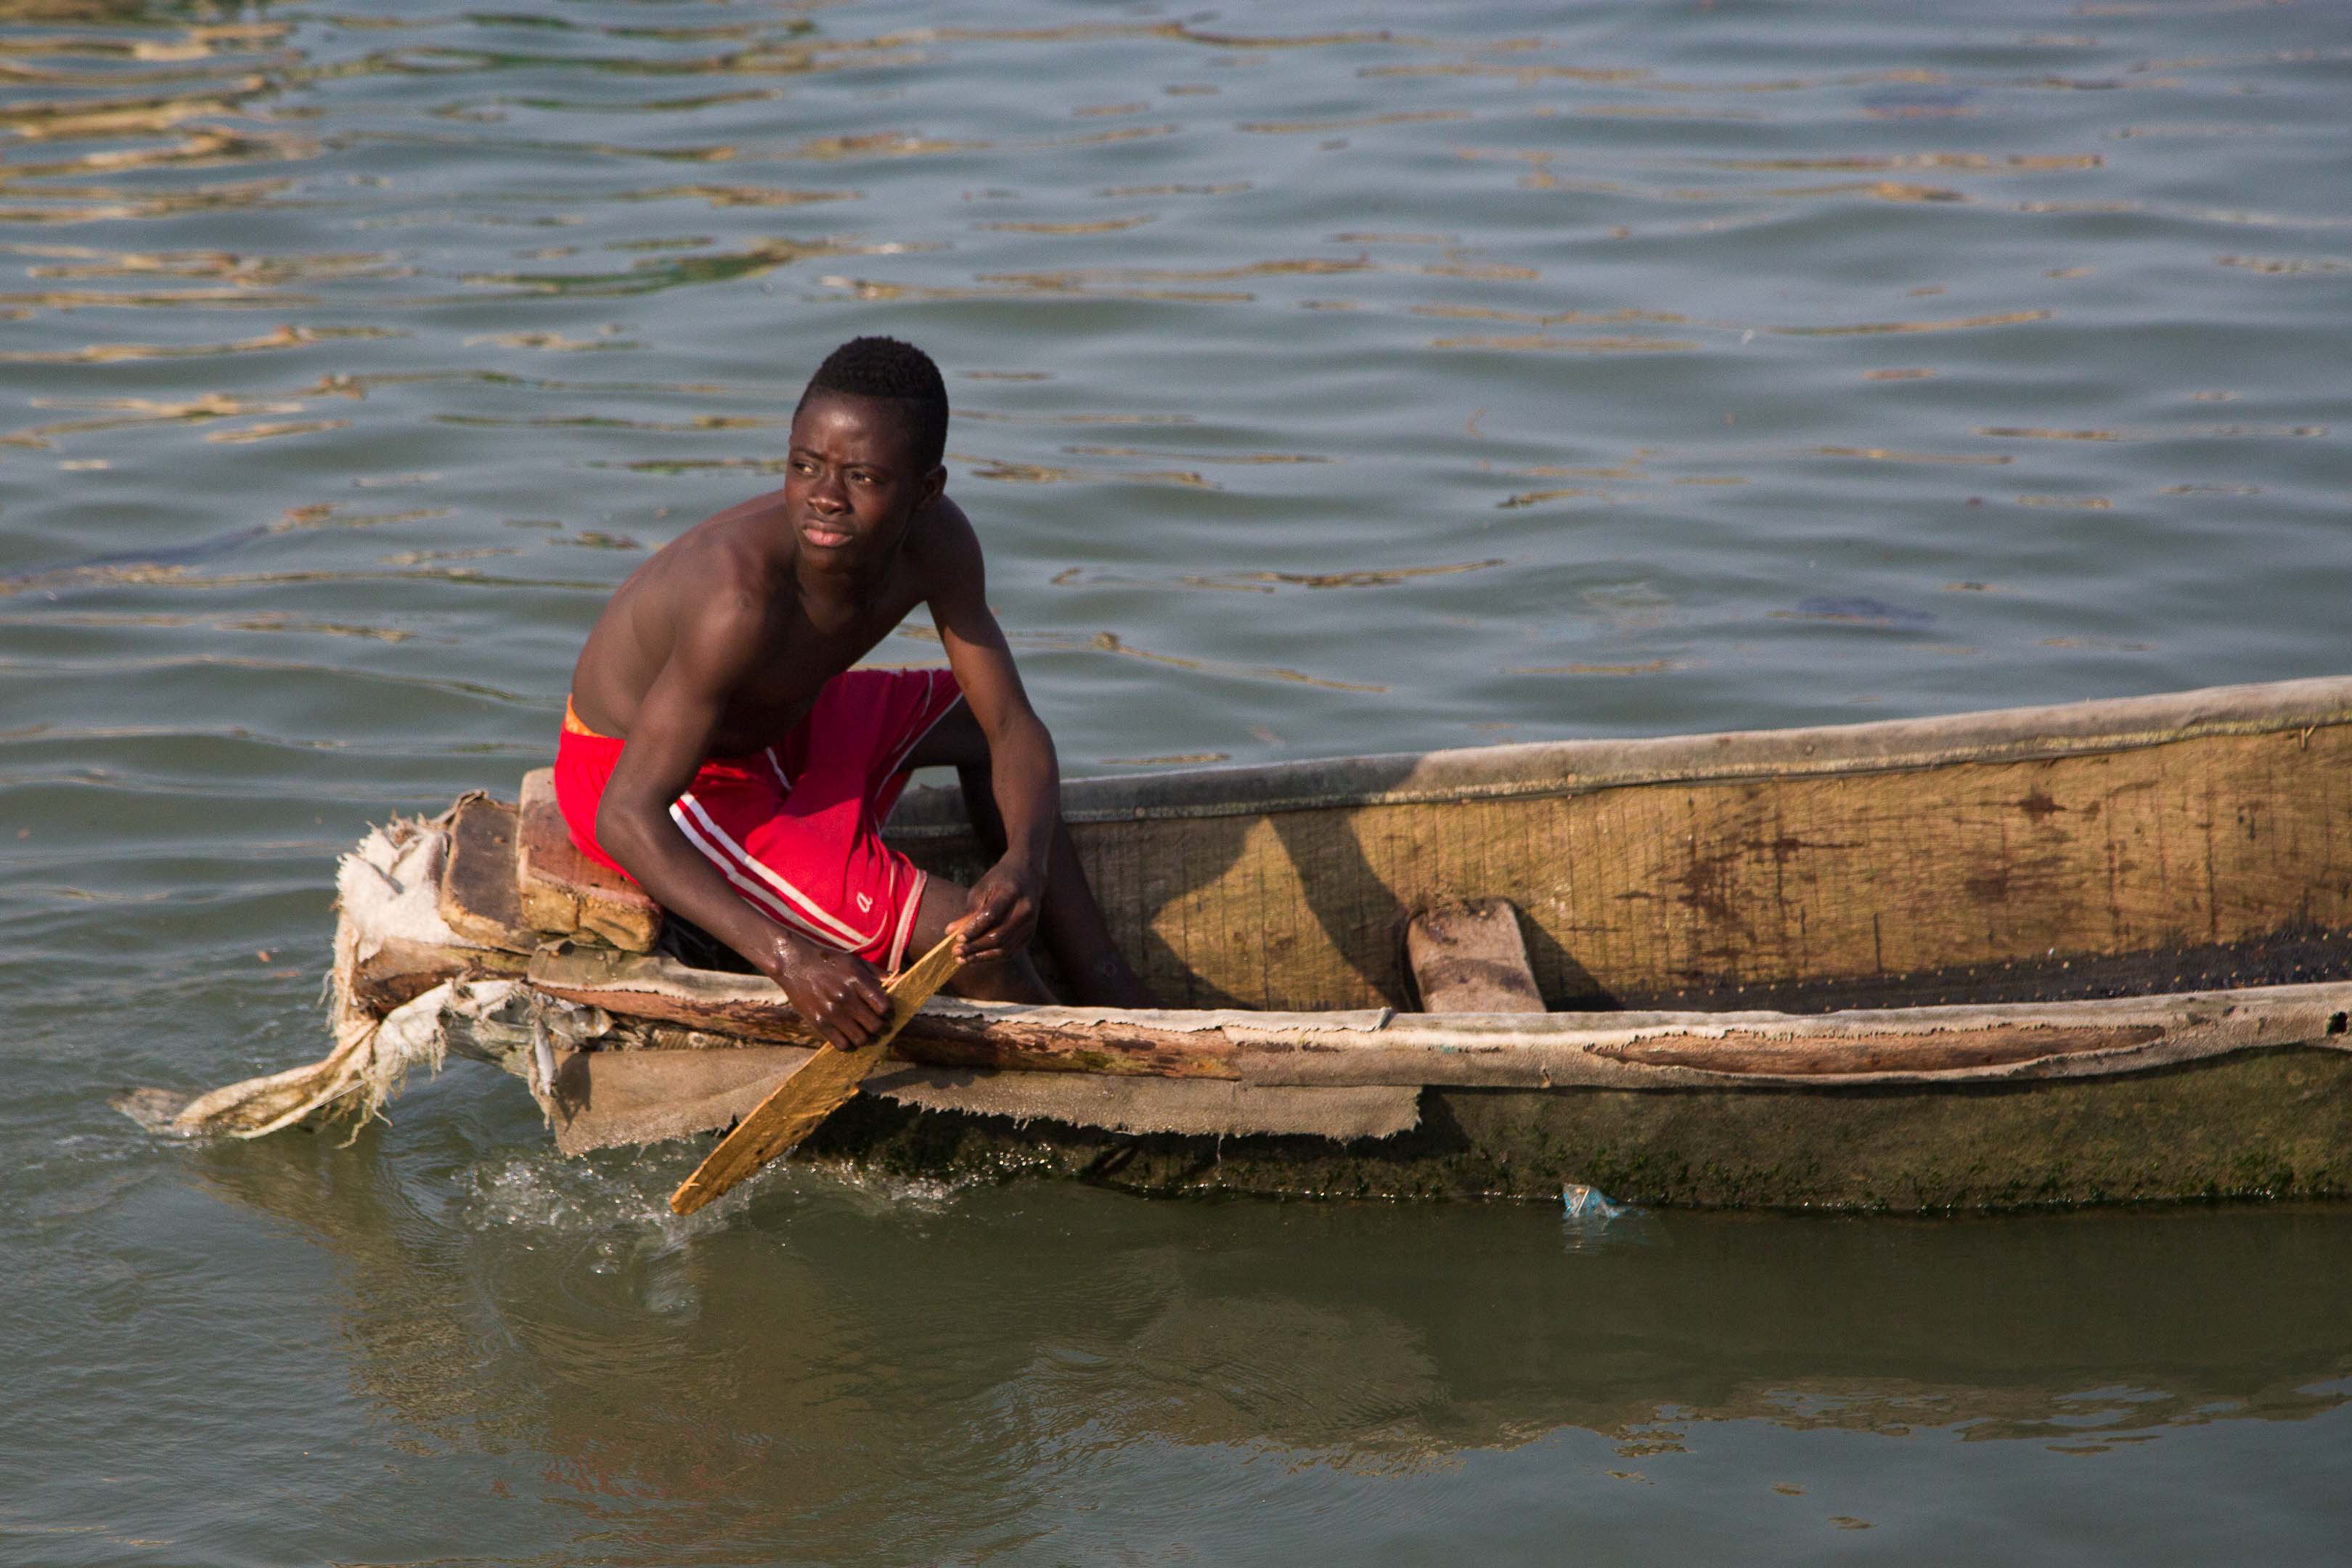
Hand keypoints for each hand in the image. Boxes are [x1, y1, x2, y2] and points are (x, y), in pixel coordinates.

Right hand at [761, 933, 888, 1050]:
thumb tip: (900, 980)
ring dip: (865, 1037)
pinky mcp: (818, 1022)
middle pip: (875, 1026)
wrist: (795, 964)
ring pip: (861, 1039)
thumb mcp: (854, 962)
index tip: (884, 1011)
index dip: (888, 1012)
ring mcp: (831, 1012)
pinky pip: (842, 1044)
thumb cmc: (828, 962)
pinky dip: (848, 1043)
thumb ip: (877, 973)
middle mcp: (845, 997)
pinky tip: (847, 1034)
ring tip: (862, 1030)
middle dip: (880, 1027)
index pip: (884, 1007)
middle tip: (877, 1024)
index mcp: (857, 980)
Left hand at [949, 860, 1040, 962]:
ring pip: (1004, 948)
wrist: (1028, 877)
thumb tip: (950, 932)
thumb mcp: (981, 889)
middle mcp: (1024, 909)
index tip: (957, 938)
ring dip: (981, 956)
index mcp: (1011, 892)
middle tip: (955, 952)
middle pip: (998, 936)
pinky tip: (975, 958)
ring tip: (962, 959)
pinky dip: (991, 957)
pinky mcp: (1029, 934)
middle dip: (974, 947)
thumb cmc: (998, 882)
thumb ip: (969, 912)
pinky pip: (1009, 951)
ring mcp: (1029, 924)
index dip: (973, 929)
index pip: (991, 915)